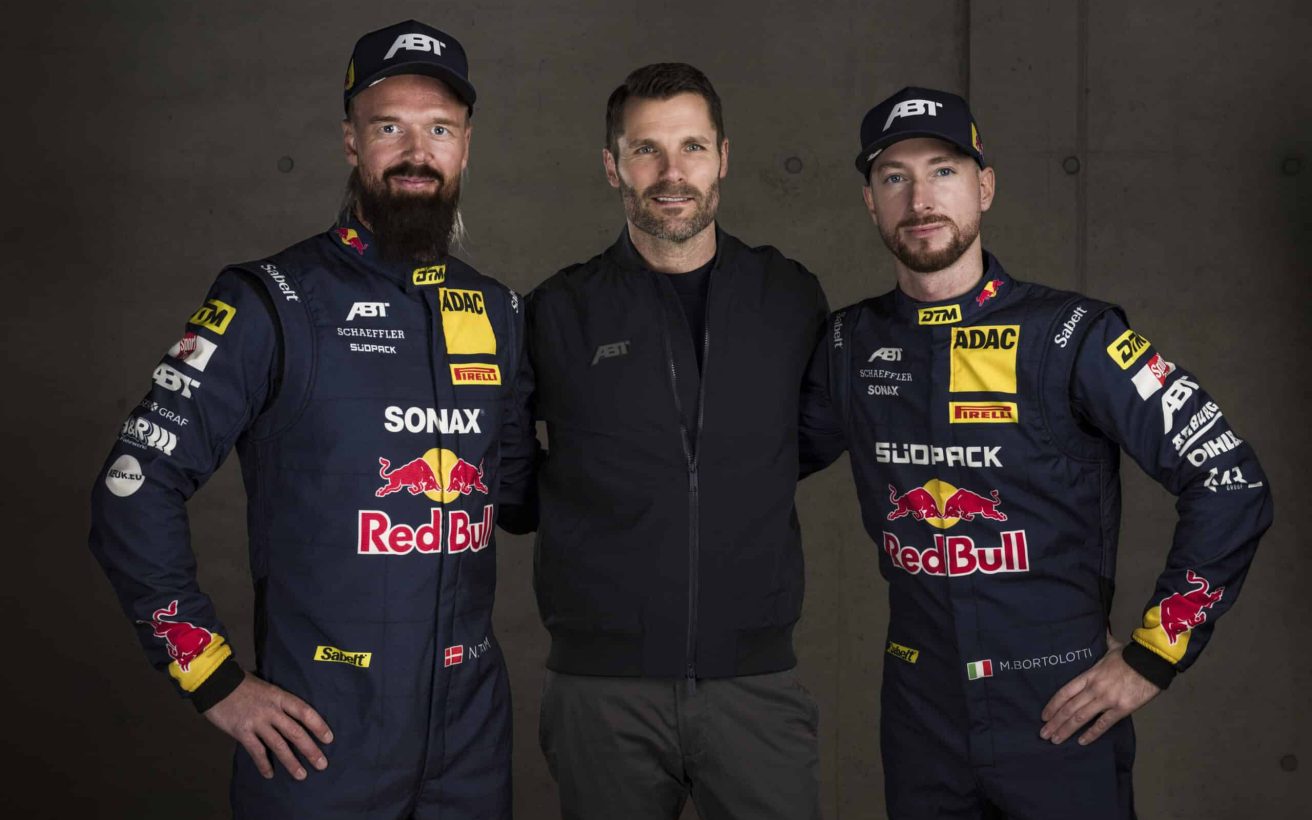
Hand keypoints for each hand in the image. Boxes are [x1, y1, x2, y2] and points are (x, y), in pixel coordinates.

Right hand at [204, 672, 332, 779]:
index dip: (319, 725)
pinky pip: (256, 751)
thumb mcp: (267, 687)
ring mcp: (256, 722)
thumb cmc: (243, 684)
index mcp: (280, 697)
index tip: (329, 739)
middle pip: (295, 732)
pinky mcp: (241, 732)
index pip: (305, 711)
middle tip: (322, 764)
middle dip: (310, 750)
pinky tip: (270, 774)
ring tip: (301, 775)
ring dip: (291, 762)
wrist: (216, 683)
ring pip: (278, 745)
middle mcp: (271, 710)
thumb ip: (280, 702)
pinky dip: (264, 764)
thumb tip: (295, 716)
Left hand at [1039, 632, 1159, 745]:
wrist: (1152, 663)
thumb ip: (1103, 642)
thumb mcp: (1112, 647)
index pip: (1065, 692)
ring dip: (1066, 729)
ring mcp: (1107, 699)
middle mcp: (1094, 688)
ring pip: (1081, 717)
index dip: (1052, 705)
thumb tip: (1101, 629)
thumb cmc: (1131, 656)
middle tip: (1044, 734)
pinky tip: (1081, 742)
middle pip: (1069, 708)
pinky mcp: (1121, 709)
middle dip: (1055, 722)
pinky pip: (1103, 724)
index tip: (1043, 716)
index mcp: (1089, 675)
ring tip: (1055, 740)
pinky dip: (1092, 734)